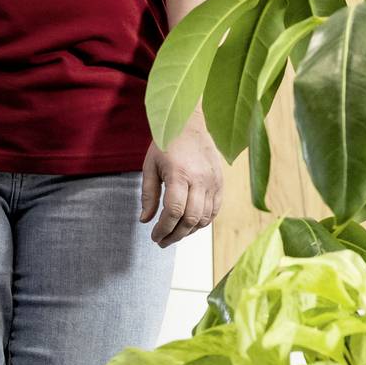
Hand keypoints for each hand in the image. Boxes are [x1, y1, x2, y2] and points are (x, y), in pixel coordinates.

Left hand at [140, 123, 222, 247]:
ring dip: (188, 232)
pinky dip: (202, 223)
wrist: (191, 123)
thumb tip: (145, 220)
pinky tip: (189, 225)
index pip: (174, 211)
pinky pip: (214, 211)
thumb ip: (148, 194)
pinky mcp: (220, 183)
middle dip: (175, 235)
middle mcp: (200, 179)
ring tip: (174, 234)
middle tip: (162, 241)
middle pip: (190, 219)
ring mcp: (213, 182)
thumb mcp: (150, 166)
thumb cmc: (167, 143)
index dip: (164, 228)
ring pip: (203, 218)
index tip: (155, 236)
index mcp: (179, 173)